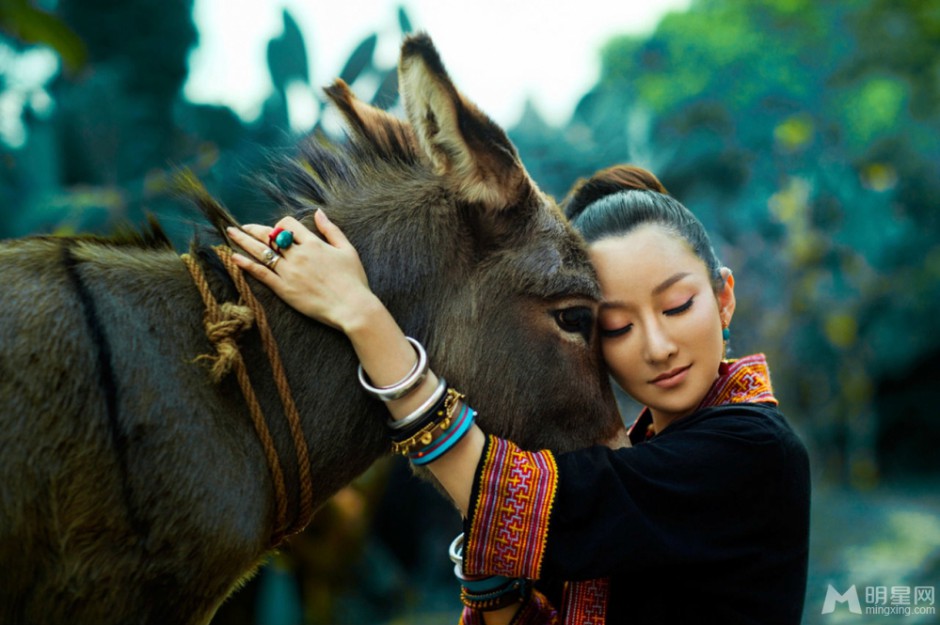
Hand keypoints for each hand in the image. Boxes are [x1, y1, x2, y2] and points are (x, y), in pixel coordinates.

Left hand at [228, 210, 378, 331]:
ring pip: (261, 252)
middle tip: (240, 227)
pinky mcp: (284, 289)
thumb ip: (331, 230)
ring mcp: (289, 272)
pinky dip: (246, 264)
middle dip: (253, 229)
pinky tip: (234, 258)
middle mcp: (298, 255)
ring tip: (230, 234)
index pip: (288, 224)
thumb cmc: (353, 280)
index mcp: (313, 243)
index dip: (280, 224)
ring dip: (243, 241)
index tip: (277, 230)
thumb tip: (318, 212)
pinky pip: (261, 273)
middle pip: (269, 236)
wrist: (352, 307)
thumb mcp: (347, 250)